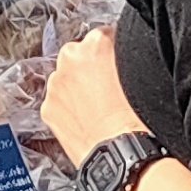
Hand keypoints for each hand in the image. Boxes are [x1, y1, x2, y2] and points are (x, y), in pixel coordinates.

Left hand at [41, 26, 143, 161]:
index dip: (113, 55)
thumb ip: (126, 55)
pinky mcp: (47, 107)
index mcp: (97, 41)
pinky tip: (86, 121)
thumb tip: (121, 56)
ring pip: (65, 80)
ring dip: (77, 89)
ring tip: (98, 109)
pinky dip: (68, 109)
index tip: (119, 68)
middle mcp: (71, 56)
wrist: (122, 153)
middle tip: (108, 90)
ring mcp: (56, 83)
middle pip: (79, 56)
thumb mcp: (143, 71)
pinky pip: (57, 103)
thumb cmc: (139, 117)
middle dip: (90, 69)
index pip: (103, 37)